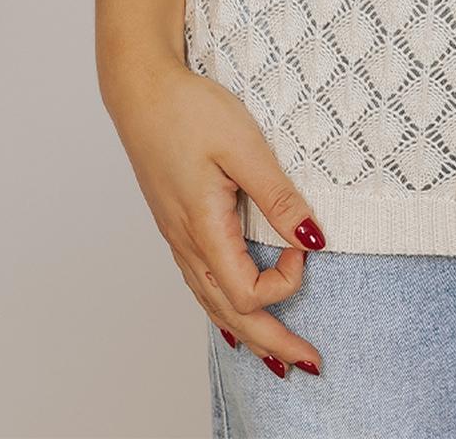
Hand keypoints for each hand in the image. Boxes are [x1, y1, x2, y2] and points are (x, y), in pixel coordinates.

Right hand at [101, 55, 328, 380]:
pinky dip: (223, 308)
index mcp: (203, 230)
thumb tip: (314, 240)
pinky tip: (231, 315)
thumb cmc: (189, 110)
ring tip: (277, 356)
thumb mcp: (245, 146)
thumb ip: (279, 197)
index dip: (285, 283)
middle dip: (272, 342)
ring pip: (212, 303)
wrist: (141, 90)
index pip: (247, 293)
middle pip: (230, 314)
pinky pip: (201, 282)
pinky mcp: (177, 223)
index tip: (307, 245)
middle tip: (310, 365)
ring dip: (248, 332)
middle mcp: (187, 244)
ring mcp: (178, 237)